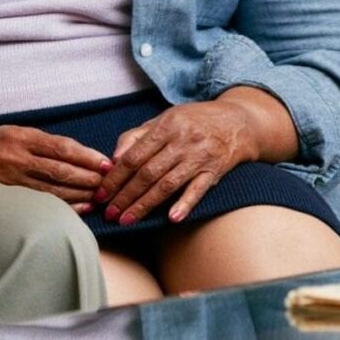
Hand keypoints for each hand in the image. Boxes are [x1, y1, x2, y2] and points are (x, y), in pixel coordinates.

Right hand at [0, 125, 111, 210]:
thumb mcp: (21, 131)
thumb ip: (47, 142)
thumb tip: (83, 156)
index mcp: (23, 136)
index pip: (61, 147)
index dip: (85, 156)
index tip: (105, 163)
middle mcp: (17, 155)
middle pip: (59, 169)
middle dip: (87, 177)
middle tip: (107, 182)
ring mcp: (13, 175)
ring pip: (53, 188)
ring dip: (79, 193)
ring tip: (99, 195)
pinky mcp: (11, 190)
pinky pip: (43, 199)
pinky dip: (64, 204)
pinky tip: (81, 206)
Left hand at [95, 101, 258, 225]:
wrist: (238, 121)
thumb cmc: (193, 121)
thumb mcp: (164, 119)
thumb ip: (136, 136)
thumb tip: (113, 158)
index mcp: (165, 127)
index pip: (133, 156)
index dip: (115, 176)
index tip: (101, 193)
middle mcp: (182, 142)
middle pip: (147, 173)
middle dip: (125, 195)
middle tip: (110, 213)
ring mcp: (199, 157)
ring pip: (167, 184)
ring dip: (145, 205)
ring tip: (128, 220)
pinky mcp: (215, 171)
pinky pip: (198, 190)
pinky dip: (185, 204)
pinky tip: (172, 219)